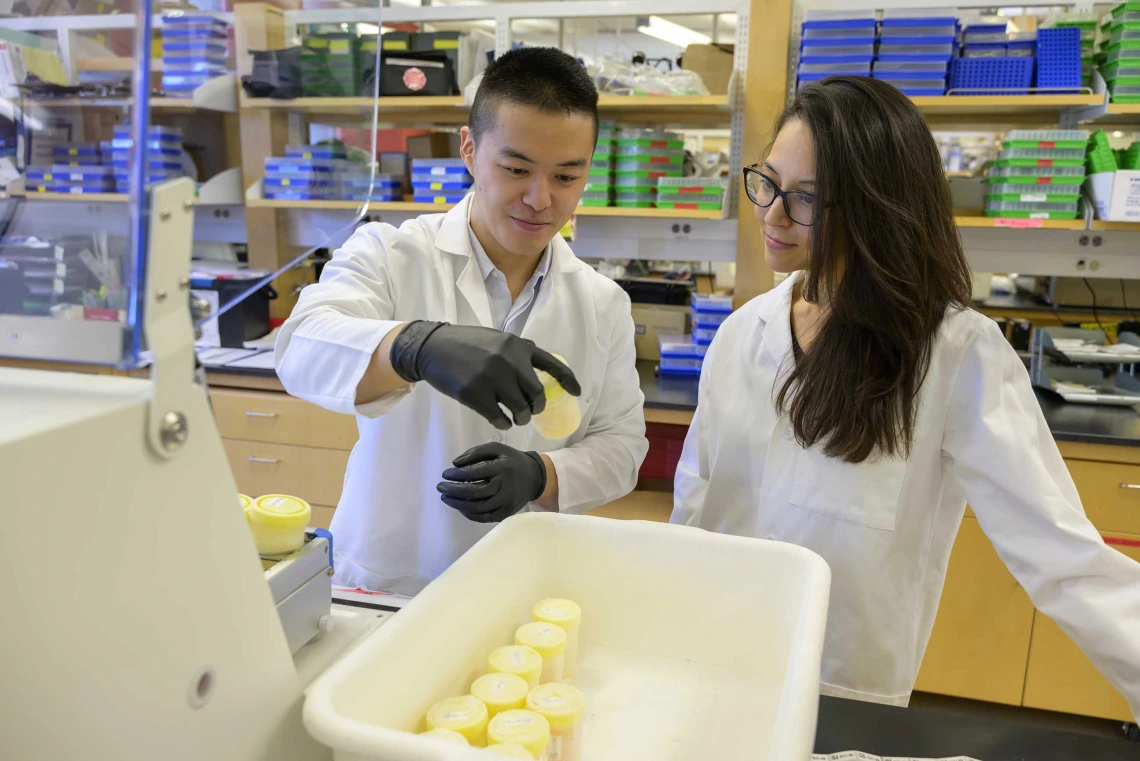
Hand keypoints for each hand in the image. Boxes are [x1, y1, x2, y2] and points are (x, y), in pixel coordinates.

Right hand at [390, 321, 579, 429]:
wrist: (433, 347)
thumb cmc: (467, 343)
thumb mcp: (497, 338)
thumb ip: (518, 350)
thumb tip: (539, 361)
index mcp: (517, 346)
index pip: (552, 365)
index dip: (568, 381)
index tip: (577, 392)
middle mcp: (509, 360)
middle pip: (537, 394)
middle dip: (537, 408)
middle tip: (530, 412)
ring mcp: (492, 377)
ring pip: (520, 409)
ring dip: (521, 418)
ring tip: (516, 418)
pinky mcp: (474, 393)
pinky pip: (498, 417)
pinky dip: (503, 422)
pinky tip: (499, 419)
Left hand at [436, 442, 546, 523]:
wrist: (534, 478)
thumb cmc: (511, 461)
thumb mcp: (497, 449)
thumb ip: (476, 453)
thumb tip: (455, 464)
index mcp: (502, 468)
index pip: (474, 473)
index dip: (456, 474)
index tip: (445, 474)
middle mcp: (504, 486)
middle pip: (474, 492)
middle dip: (453, 491)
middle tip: (440, 488)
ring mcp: (506, 502)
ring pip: (477, 507)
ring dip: (458, 504)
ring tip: (446, 498)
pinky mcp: (506, 513)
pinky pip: (484, 517)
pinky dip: (469, 514)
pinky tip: (460, 507)